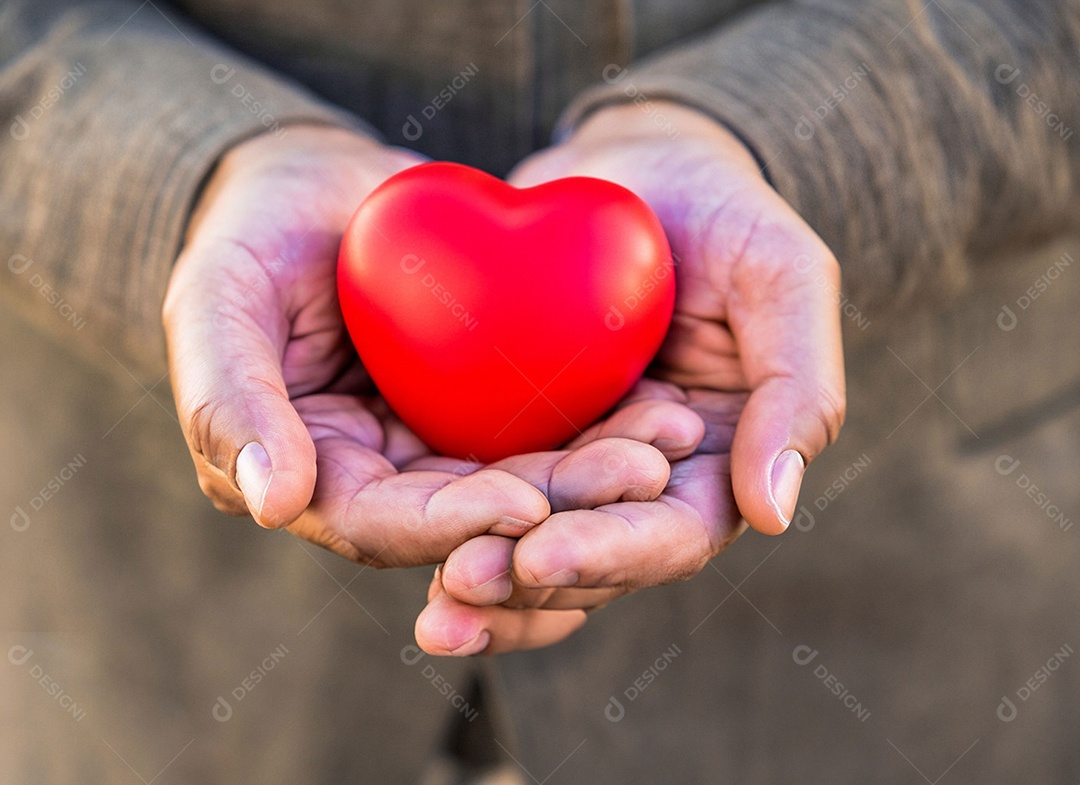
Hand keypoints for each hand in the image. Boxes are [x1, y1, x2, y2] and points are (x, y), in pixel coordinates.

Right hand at [163, 125, 690, 567]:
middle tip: (638, 476)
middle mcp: (388, 480)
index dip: (452, 525)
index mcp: (316, 478)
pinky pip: (552, 430)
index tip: (526, 505)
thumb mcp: (218, 301)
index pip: (382, 525)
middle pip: (473, 519)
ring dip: (597, 478)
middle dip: (556, 507)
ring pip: (527, 483)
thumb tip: (271, 505)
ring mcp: (443, 447)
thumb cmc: (251, 236)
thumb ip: (228, 399)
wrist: (317, 191)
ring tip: (667, 445)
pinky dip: (604, 429)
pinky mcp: (490, 409)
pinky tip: (663, 412)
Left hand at [417, 103, 845, 653]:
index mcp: (715, 460)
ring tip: (430, 615)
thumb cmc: (723, 212)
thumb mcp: (782, 277)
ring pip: (530, 549)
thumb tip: (772, 515)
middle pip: (592, 560)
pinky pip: (477, 493)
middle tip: (459, 585)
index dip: (612, 552)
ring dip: (483, 587)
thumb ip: (796, 388)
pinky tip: (394, 545)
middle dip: (527, 583)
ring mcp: (572, 462)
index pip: (672, 532)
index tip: (538, 556)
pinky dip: (444, 528)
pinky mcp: (513, 436)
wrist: (633, 169)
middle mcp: (642, 481)